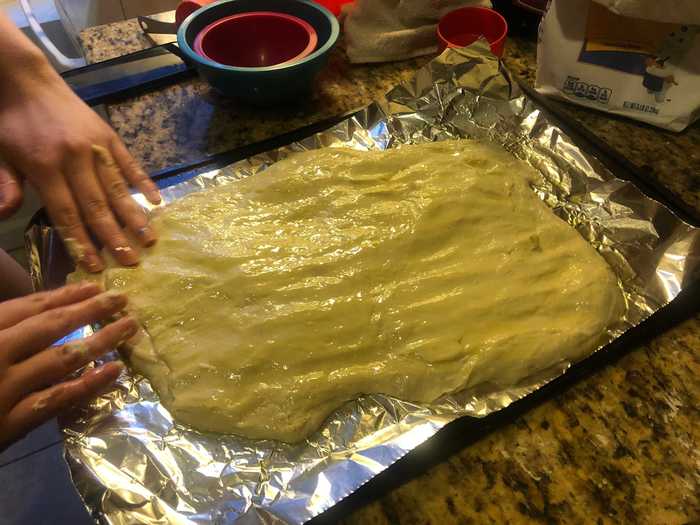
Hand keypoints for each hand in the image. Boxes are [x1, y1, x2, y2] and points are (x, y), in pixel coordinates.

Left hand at [0, 60, 160, 271]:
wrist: (24, 78)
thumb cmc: (10, 121)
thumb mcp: (1, 154)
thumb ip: (8, 184)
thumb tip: (6, 215)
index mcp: (45, 166)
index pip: (66, 213)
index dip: (81, 241)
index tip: (96, 265)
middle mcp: (75, 159)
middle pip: (98, 205)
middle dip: (115, 236)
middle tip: (131, 261)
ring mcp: (96, 146)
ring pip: (118, 188)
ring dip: (135, 216)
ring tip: (150, 239)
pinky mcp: (109, 136)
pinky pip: (130, 163)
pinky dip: (144, 182)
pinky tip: (157, 201)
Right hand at [0, 282, 136, 449]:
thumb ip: (6, 328)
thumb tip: (40, 313)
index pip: (26, 308)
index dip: (63, 295)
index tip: (94, 286)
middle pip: (48, 327)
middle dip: (88, 310)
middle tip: (122, 297)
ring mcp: (3, 390)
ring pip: (60, 360)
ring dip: (99, 341)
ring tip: (129, 326)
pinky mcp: (10, 424)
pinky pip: (56, 400)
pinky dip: (88, 385)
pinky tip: (114, 371)